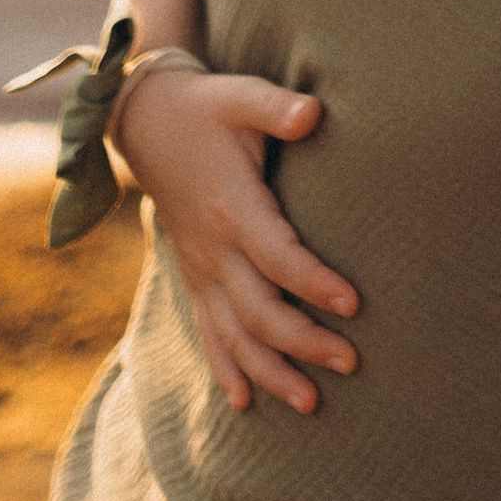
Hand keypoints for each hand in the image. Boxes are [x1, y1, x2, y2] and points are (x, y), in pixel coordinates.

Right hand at [112, 64, 360, 415]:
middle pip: (259, 310)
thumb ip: (277, 106)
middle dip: (303, 343)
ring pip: (233, 334)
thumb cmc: (207, 108)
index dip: (314, 282)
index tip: (355, 305)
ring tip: (311, 403)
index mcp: (232, 208)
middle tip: (351, 363)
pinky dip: (224, 368)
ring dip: (270, 371)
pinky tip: (241, 403)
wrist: (146, 121)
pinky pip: (206, 330)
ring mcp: (200, 267)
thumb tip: (314, 112)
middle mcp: (213, 248)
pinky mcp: (193, 274)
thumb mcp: (241, 96)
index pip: (278, 257)